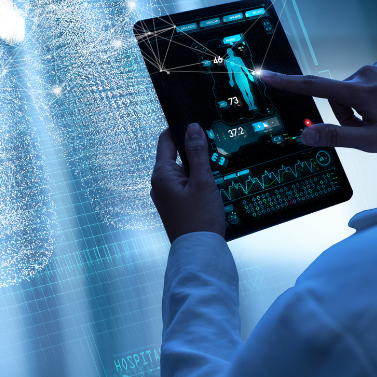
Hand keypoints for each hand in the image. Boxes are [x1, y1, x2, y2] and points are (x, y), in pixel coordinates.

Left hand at [151, 124, 225, 242]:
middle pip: (176, 156)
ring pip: (184, 172)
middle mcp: (159, 184)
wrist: (199, 252)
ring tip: (217, 173)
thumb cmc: (200, 220)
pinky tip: (213, 188)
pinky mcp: (175, 205)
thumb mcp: (203, 182)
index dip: (180, 129)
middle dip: (195, 152)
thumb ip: (197, 153)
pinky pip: (186, 186)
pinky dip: (198, 183)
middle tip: (215, 150)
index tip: (196, 123)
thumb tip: (192, 128)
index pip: (166, 140)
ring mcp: (166, 196)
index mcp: (161, 175)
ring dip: (199, 169)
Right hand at [260, 56, 376, 152]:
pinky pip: (376, 76)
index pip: (313, 86)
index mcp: (359, 91)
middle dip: (350, 111)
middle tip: (373, 126)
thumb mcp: (371, 141)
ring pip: (359, 86)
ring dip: (366, 101)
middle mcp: (368, 72)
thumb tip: (305, 136)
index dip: (287, 82)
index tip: (266, 75)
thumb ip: (335, 136)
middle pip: (341, 94)